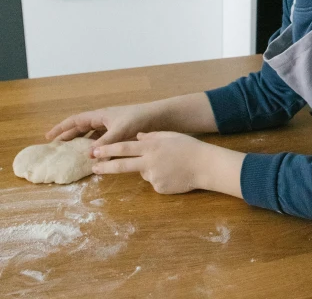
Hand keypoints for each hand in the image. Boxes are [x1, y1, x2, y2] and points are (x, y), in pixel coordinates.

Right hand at [45, 103, 161, 147]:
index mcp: (100, 115)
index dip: (61, 128)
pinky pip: (101, 138)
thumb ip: (105, 143)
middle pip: (80, 127)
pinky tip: (94, 155)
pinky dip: (94, 146)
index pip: (75, 120)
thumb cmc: (138, 119)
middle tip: (56, 146)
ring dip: (81, 141)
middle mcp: (104, 119)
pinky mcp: (119, 132)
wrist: (158, 116)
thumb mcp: (120, 132)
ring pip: (91, 133)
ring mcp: (111, 125)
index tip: (48, 137)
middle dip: (68, 135)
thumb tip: (88, 155)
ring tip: (72, 152)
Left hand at [91, 131, 206, 193]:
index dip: (108, 149)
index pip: (124, 148)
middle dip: (106, 167)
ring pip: (143, 173)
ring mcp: (153, 177)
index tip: (94, 151)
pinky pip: (154, 182)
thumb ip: (152, 136)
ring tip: (169, 165)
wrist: (205, 165)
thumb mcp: (170, 135)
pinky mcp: (159, 188)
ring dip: (149, 169)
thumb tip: (138, 137)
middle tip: (94, 168)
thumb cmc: (189, 146)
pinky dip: (160, 178)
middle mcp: (149, 162)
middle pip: (122, 165)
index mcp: (151, 146)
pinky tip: (173, 174)